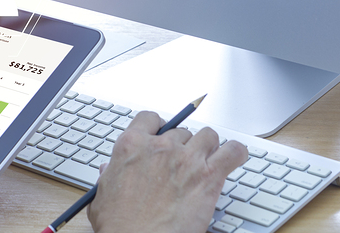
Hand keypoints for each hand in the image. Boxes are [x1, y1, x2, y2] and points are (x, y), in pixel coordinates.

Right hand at [88, 111, 247, 232]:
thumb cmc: (120, 225)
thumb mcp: (103, 195)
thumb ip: (109, 176)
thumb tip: (109, 169)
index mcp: (131, 146)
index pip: (149, 118)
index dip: (159, 126)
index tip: (163, 134)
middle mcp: (160, 146)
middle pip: (181, 131)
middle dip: (184, 145)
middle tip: (183, 163)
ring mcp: (186, 158)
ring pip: (208, 136)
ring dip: (208, 147)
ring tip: (208, 161)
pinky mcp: (208, 176)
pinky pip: (233, 151)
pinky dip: (236, 153)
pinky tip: (234, 158)